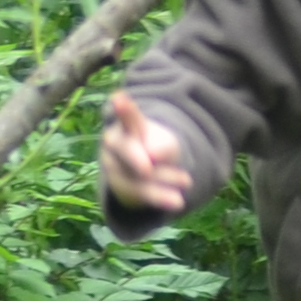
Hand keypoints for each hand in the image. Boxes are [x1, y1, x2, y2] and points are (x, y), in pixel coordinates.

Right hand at [100, 90, 194, 218]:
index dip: (123, 109)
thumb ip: (162, 145)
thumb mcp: (165, 142)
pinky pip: (138, 193)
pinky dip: (158, 197)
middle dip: (136, 158)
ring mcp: (112, 166)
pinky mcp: (119, 187)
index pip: (127, 117)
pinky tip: (177, 202)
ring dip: (163, 179)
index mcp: (126, 125)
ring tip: (188, 182)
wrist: (140, 171)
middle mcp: (113, 143)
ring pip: (136, 175)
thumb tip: (152, 156)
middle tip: (148, 168)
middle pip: (125, 148)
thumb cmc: (154, 147)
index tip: (119, 98)